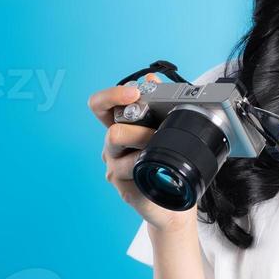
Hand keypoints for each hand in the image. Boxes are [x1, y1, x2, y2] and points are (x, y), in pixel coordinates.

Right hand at [88, 75, 198, 231]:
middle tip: (159, 134)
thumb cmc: (171, 162)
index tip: (133, 92)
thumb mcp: (169, 128)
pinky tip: (159, 168)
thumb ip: (159, 103)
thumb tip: (152, 78)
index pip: (101, 105)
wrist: (177, 201)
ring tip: (162, 152)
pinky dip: (146, 166)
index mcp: (121, 127)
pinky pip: (129, 171)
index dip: (112, 95)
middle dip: (140, 131)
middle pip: (113, 130)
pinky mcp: (122, 186)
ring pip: (121, 151)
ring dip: (146, 147)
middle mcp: (112, 146)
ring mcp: (114, 166)